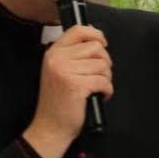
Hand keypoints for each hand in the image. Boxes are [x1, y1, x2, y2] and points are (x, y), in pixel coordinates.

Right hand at [23, 26, 111, 157]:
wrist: (51, 127)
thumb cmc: (59, 101)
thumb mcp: (59, 71)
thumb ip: (72, 54)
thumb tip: (95, 37)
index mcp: (53, 53)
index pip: (78, 30)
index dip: (96, 34)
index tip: (103, 44)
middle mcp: (57, 59)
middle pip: (96, 47)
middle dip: (105, 62)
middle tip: (100, 76)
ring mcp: (66, 71)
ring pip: (102, 65)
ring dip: (106, 78)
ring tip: (98, 88)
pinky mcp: (77, 85)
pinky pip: (103, 81)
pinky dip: (107, 90)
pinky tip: (100, 96)